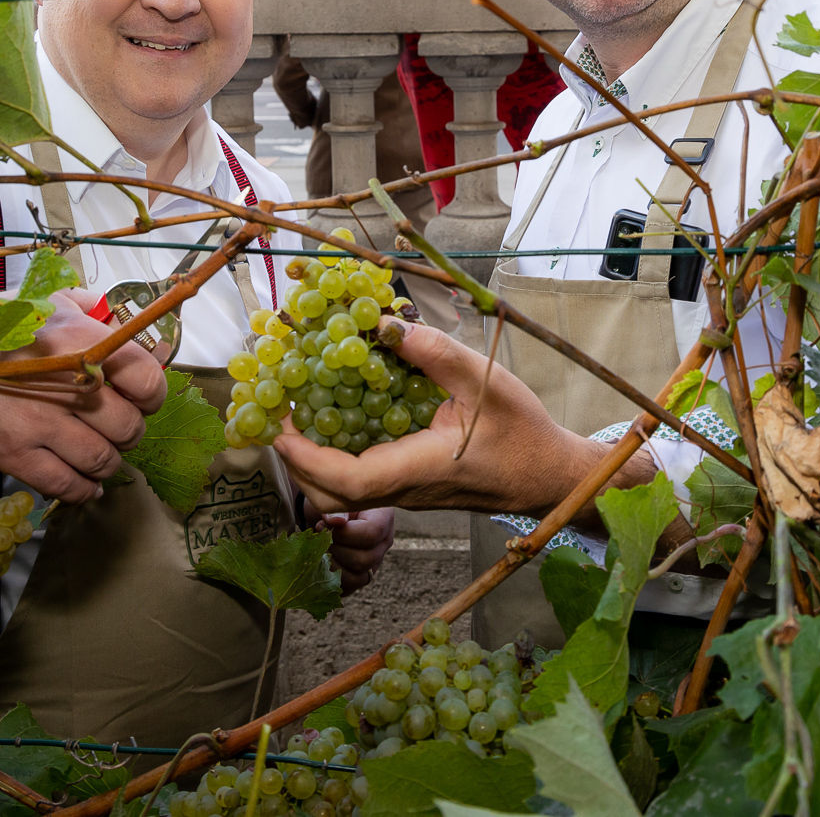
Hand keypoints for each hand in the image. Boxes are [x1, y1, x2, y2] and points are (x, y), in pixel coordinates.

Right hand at [0, 289, 166, 502]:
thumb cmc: (3, 329)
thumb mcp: (52, 303)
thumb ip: (96, 311)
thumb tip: (134, 329)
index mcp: (81, 340)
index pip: (147, 379)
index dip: (151, 395)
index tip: (141, 399)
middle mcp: (67, 383)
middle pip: (129, 427)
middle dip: (128, 432)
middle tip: (116, 429)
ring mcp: (41, 422)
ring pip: (103, 460)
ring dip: (108, 462)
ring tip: (98, 453)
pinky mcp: (15, 454)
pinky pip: (68, 485)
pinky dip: (84, 490)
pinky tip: (85, 483)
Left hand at [274, 318, 627, 516]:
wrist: (549, 477)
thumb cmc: (523, 433)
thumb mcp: (488, 382)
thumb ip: (437, 353)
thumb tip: (387, 324)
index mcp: (421, 468)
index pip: (351, 479)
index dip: (307, 457)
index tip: (278, 427)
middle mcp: (406, 489)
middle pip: (331, 495)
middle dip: (294, 460)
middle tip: (271, 414)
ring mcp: (405, 494)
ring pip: (341, 494)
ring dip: (309, 460)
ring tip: (292, 413)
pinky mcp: (408, 489)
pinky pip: (359, 483)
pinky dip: (332, 456)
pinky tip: (331, 416)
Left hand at [305, 504, 394, 593]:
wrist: (326, 516)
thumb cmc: (332, 503)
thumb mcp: (334, 499)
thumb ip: (336, 510)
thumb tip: (336, 522)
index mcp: (383, 518)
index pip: (372, 532)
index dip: (345, 533)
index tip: (325, 525)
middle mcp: (383, 543)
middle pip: (365, 559)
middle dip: (336, 550)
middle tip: (319, 536)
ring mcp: (375, 562)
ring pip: (358, 578)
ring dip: (332, 566)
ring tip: (319, 550)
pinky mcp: (362, 576)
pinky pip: (349, 588)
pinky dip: (331, 580)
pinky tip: (320, 563)